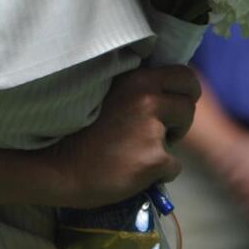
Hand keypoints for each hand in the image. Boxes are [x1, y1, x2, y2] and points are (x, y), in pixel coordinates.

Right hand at [51, 65, 200, 208]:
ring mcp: (152, 130)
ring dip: (167, 146)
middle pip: (189, 105)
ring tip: (138, 152)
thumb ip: (138, 90)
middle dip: (180, 119)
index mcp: (137, 79)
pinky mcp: (154, 159)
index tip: (175, 103)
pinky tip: (134, 172)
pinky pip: (173, 167)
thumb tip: (168, 93)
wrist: (58, 167)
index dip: (185, 91)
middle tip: (160, 132)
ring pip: (180, 138)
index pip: (184, 75)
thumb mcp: (110, 94)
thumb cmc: (80, 132)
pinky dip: (159, 173)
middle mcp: (147, 99)